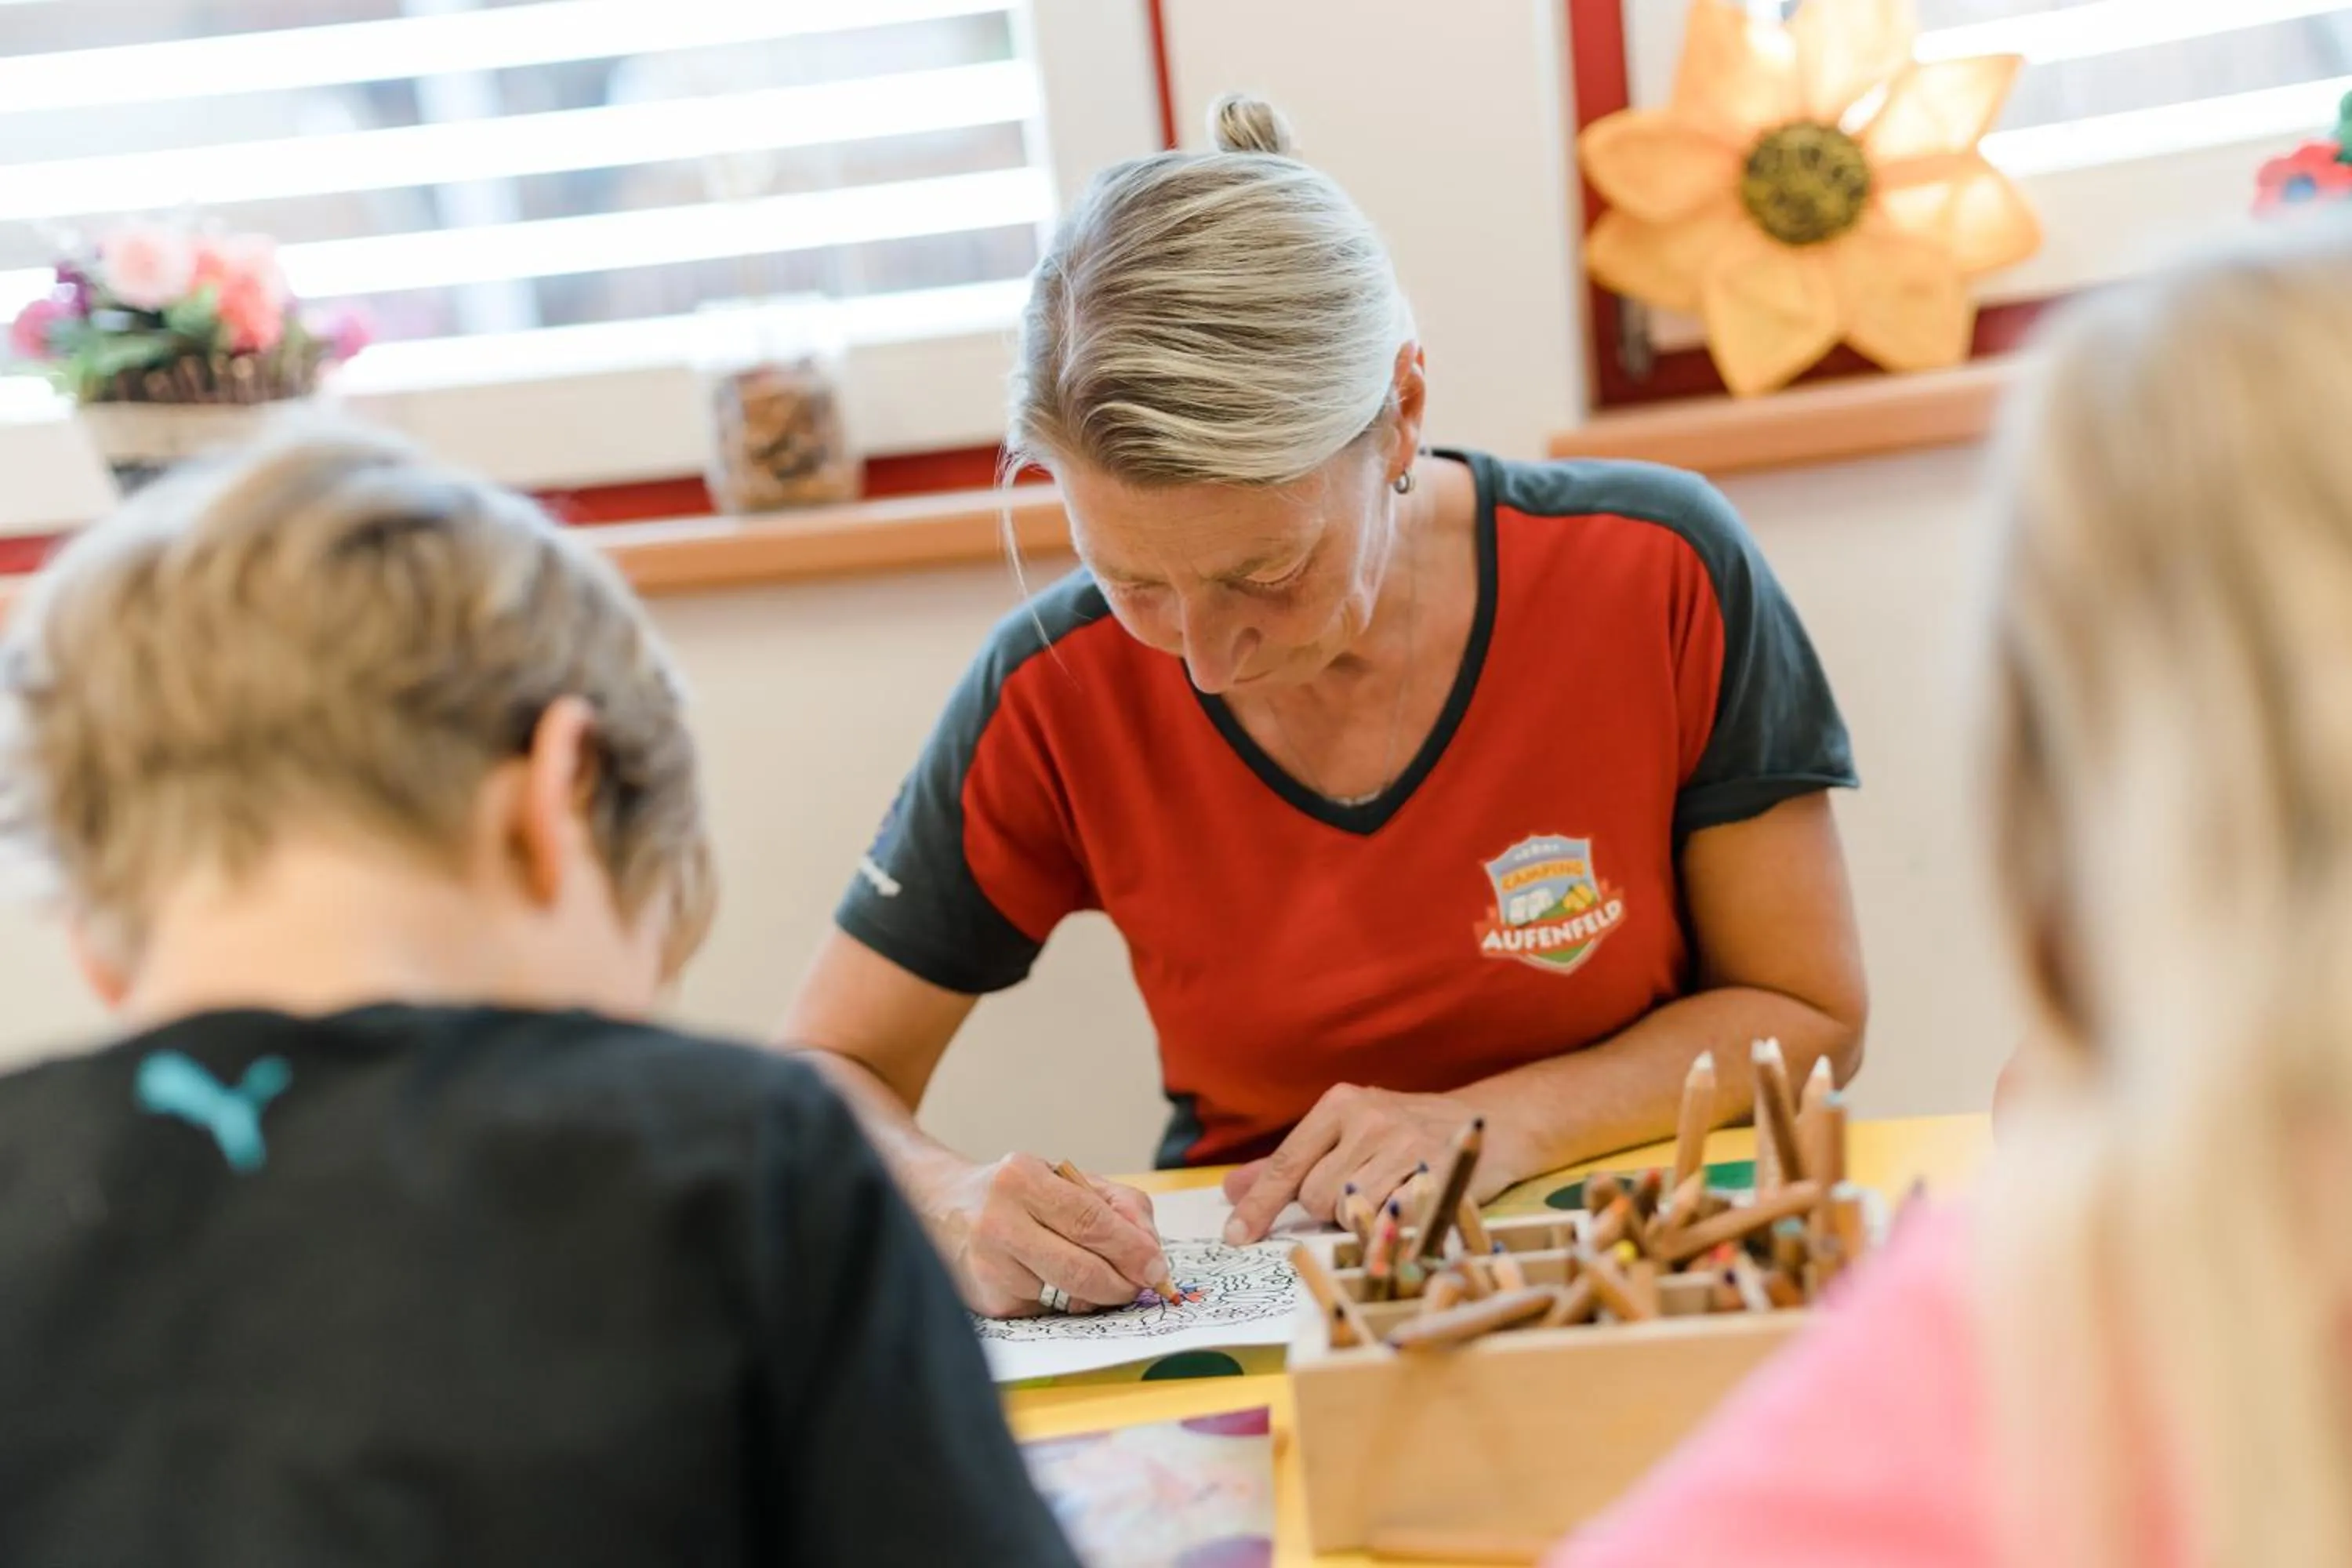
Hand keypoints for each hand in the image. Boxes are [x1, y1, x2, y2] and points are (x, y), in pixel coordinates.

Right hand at [929, 1153, 1171, 1318]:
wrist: (937, 1210)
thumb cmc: (1015, 1195)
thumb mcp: (1063, 1178)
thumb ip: (1116, 1204)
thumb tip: (1150, 1252)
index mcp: (1021, 1179)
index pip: (1090, 1220)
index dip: (1131, 1249)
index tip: (1157, 1268)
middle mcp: (999, 1223)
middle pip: (1082, 1268)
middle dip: (1123, 1283)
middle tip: (1142, 1285)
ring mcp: (989, 1268)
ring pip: (1069, 1296)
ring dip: (1100, 1296)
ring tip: (1105, 1281)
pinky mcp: (989, 1303)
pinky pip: (1050, 1311)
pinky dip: (1069, 1303)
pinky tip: (1060, 1284)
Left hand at [1218, 1084, 1517, 1244]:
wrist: (1490, 1124)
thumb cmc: (1407, 1133)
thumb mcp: (1346, 1134)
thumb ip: (1289, 1164)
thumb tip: (1232, 1190)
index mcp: (1341, 1104)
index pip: (1286, 1163)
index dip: (1258, 1206)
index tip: (1235, 1237)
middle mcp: (1370, 1118)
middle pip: (1315, 1196)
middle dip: (1327, 1210)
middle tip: (1361, 1192)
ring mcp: (1407, 1145)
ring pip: (1350, 1212)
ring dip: (1361, 1219)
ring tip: (1387, 1195)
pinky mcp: (1438, 1174)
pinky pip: (1392, 1221)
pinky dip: (1392, 1226)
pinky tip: (1408, 1206)